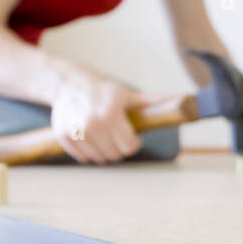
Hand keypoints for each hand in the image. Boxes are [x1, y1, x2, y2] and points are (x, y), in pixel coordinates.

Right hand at [50, 79, 167, 163]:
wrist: (70, 84)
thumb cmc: (104, 91)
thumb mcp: (129, 95)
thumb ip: (153, 102)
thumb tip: (180, 100)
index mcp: (111, 114)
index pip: (129, 147)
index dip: (133, 142)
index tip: (131, 135)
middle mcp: (92, 124)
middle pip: (115, 155)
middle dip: (119, 147)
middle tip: (116, 134)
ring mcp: (75, 131)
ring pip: (99, 159)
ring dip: (104, 151)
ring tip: (103, 134)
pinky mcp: (62, 137)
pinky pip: (82, 157)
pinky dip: (88, 152)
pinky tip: (89, 137)